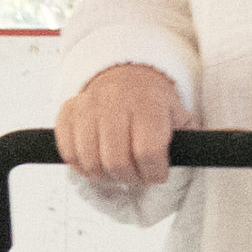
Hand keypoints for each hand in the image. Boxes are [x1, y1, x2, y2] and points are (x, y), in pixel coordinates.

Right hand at [57, 63, 178, 192]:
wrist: (126, 73)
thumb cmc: (153, 102)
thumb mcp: (178, 115)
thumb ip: (184, 140)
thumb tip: (184, 164)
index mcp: (148, 102)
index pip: (147, 151)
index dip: (153, 173)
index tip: (156, 176)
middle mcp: (114, 101)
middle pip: (116, 161)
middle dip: (129, 178)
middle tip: (136, 175)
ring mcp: (87, 106)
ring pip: (90, 162)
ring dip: (105, 176)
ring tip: (117, 170)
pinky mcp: (67, 113)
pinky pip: (68, 153)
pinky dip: (81, 167)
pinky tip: (96, 162)